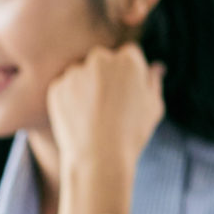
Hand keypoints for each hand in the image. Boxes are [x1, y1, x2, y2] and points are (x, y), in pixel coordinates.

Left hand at [43, 41, 165, 213]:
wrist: (98, 158)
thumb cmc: (131, 134)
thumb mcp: (153, 108)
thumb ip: (153, 82)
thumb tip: (156, 67)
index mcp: (128, 60)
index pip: (128, 54)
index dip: (128, 74)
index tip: (126, 94)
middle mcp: (100, 59)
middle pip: (103, 61)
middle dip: (105, 76)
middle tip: (109, 105)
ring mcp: (75, 72)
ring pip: (82, 74)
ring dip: (86, 87)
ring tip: (94, 117)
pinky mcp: (57, 87)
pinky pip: (65, 89)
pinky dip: (70, 101)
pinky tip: (80, 120)